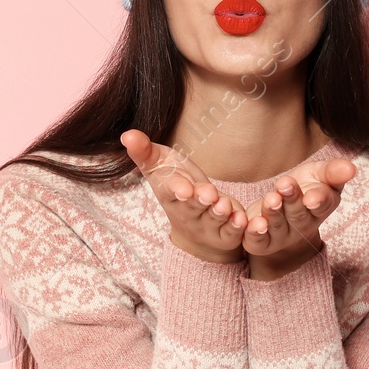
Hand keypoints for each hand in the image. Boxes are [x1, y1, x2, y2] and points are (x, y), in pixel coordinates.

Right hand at [121, 129, 247, 263]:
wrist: (193, 228)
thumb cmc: (177, 186)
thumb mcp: (161, 166)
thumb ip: (145, 152)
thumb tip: (126, 134)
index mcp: (170, 195)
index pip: (170, 191)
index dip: (177, 189)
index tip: (184, 189)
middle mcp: (187, 213)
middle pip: (193, 207)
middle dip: (199, 201)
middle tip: (208, 194)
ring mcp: (206, 226)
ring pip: (213, 220)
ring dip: (219, 213)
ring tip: (224, 205)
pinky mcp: (226, 234)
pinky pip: (232, 232)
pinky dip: (237, 226)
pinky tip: (242, 218)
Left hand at [241, 158, 356, 279]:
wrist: (280, 209)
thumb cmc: (304, 188)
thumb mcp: (319, 174)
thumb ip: (334, 172)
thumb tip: (351, 168)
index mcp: (319, 207)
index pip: (323, 205)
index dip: (318, 201)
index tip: (312, 197)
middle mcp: (302, 224)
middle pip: (298, 214)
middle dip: (292, 201)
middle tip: (285, 185)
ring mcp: (282, 235)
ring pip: (278, 226)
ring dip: (273, 213)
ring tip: (270, 199)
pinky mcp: (261, 242)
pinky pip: (258, 241)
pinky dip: (255, 233)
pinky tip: (254, 224)